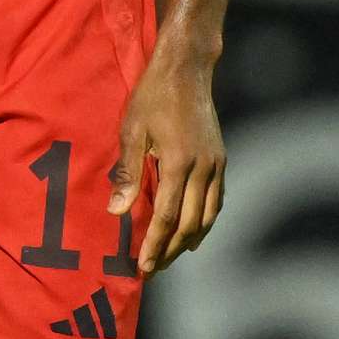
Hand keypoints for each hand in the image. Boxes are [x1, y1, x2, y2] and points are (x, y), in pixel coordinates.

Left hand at [108, 44, 226, 275]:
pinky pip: (217, 199)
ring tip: (172, 256)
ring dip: (190, 240)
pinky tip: (193, 232)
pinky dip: (206, 220)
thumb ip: (127, 174)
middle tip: (154, 268)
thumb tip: (117, 212)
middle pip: (190, 223)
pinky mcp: (221, 159)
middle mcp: (203, 167)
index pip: (166, 216)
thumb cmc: (153, 96)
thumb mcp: (132, 130)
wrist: (187, 69)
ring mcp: (216, 164)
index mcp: (178, 162)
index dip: (155, 244)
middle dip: (171, 249)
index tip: (143, 265)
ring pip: (209, 215)